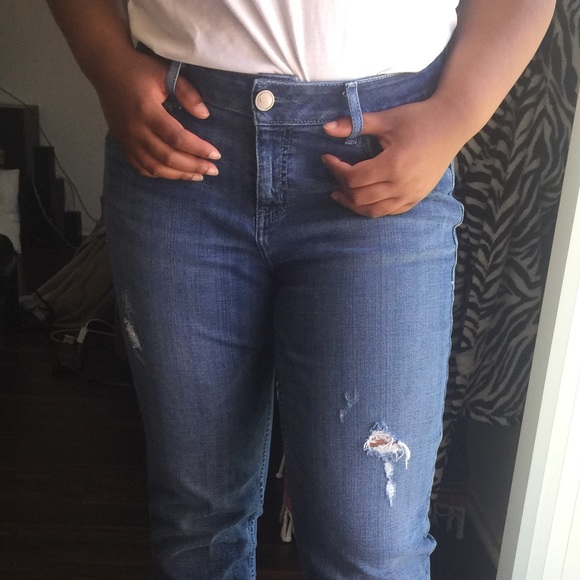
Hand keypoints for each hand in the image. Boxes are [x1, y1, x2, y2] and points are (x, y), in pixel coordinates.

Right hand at [95, 50, 220, 179]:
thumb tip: (204, 115)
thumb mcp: (165, 73)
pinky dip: (158, 174)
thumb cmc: (139, 69)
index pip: (178, 138)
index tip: (216, 155)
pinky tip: (174, 174)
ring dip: (178, 175)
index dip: (198, 149)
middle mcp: (136, 130)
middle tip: (212, 170)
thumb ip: (187, 93)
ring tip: (197, 176)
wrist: (106, 68)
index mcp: (148, 111)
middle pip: (168, 157)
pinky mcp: (122, 143)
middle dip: (193, 167)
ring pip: (154, 167)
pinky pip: (140, 167)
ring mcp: (126, 139)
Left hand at [322, 98, 463, 216]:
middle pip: (360, 198)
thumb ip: (356, 125)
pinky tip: (363, 198)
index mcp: (393, 165)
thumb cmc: (419, 118)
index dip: (335, 169)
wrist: (452, 124)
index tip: (327, 158)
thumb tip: (326, 128)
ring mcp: (410, 195)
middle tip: (335, 173)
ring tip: (341, 192)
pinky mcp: (416, 199)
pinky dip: (371, 208)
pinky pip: (388, 212)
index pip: (354, 178)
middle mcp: (401, 185)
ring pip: (372, 211)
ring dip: (353, 203)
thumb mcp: (387, 119)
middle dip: (341, 186)